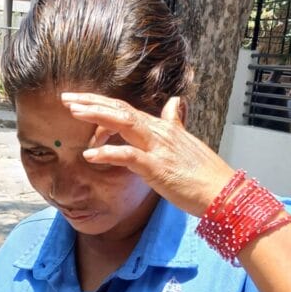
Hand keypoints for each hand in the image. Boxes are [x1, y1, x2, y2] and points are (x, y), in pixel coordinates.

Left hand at [62, 93, 235, 217]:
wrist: (224, 193)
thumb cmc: (206, 173)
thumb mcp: (188, 143)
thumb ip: (176, 123)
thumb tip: (175, 103)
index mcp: (163, 128)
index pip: (127, 110)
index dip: (103, 104)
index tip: (80, 101)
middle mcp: (159, 133)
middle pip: (120, 110)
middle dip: (92, 102)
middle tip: (66, 98)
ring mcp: (159, 148)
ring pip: (123, 124)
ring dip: (96, 117)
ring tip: (73, 113)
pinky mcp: (158, 168)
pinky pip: (129, 156)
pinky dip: (108, 153)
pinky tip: (89, 155)